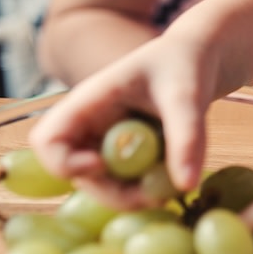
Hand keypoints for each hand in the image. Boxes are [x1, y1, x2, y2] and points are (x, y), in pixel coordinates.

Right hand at [28, 35, 217, 196]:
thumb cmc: (188, 64)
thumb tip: (186, 186)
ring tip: (175, 187)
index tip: (103, 166)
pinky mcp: (128, 156)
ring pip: (105, 186)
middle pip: (78, 175)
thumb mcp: (189, 96)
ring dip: (134, 196)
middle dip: (114, 193)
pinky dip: (148, 189)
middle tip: (158, 196)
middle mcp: (91, 125)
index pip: (48, 140)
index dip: (64, 163)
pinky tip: (177, 180)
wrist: (204, 57)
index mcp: (90, 101)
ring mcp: (108, 143)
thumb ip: (187, 137)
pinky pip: (128, 184)